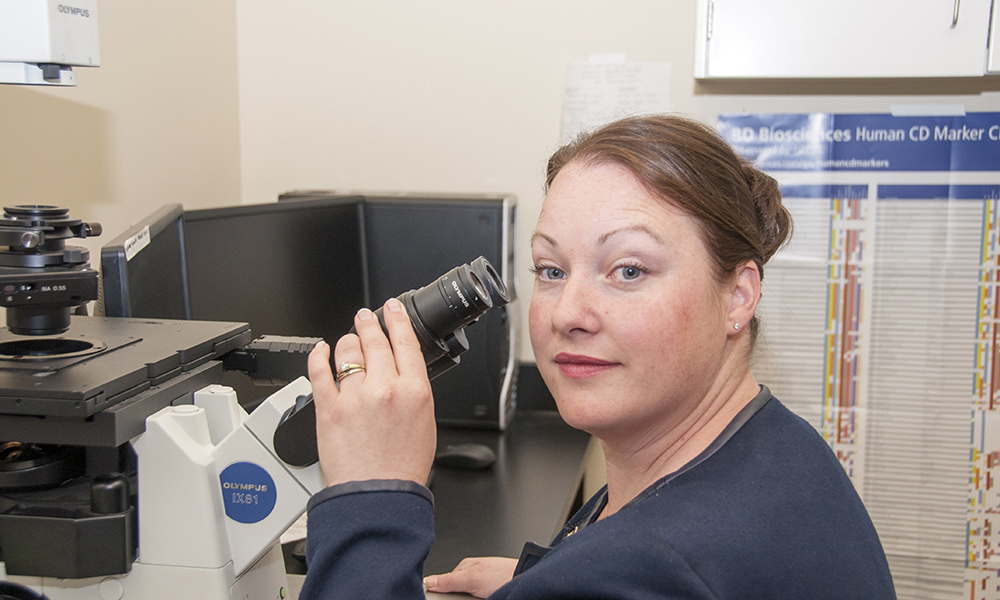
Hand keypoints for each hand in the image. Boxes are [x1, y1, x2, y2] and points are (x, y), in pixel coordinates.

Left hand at [307, 297, 435, 486]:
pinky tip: (320, 351)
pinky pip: (318, 371)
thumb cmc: (402, 468)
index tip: (391, 309)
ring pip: (346, 350)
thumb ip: (412, 392)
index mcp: (414, 391)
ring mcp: (354, 397)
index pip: (405, 342)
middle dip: (368, 322)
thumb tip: (400, 373)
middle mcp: (384, 388)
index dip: (396, 319)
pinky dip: (318, 356)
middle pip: (374, 340)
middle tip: (364, 316)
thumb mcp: (425, 422)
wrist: (378, 496)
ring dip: (346, 341)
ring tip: (346, 341)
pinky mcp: (328, 409)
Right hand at [423, 557, 517, 597]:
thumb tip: (429, 581)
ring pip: (468, 597)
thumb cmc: (505, 575)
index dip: (440, 593)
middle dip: (458, 598)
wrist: (526, 581)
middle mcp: (473, 574)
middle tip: (468, 598)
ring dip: (470, 599)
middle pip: (456, 593)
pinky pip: (477, 599)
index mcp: (465, 567)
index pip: (444, 582)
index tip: (439, 599)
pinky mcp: (490, 593)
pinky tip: (486, 598)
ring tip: (481, 598)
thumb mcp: (472, 578)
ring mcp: (483, 585)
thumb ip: (449, 580)